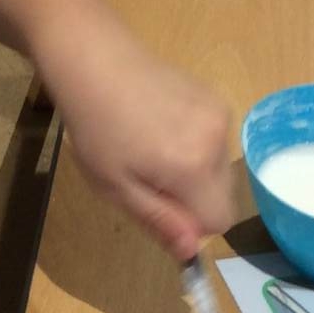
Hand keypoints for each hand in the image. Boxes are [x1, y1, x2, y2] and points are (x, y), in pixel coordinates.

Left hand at [50, 26, 233, 259]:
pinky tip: (158, 124)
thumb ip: (160, 221)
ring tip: (147, 144)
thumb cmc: (95, 128)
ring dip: (190, 170)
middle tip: (144, 173)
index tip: (156, 203)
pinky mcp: (215, 96)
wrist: (93, 57)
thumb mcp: (116, 186)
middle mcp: (219, 141)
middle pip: (221, 195)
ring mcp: (220, 114)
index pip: (220, 222)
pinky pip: (214, 141)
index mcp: (195, 167)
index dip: (189, 223)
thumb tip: (191, 254)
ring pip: (218, 169)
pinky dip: (192, 144)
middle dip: (190, 196)